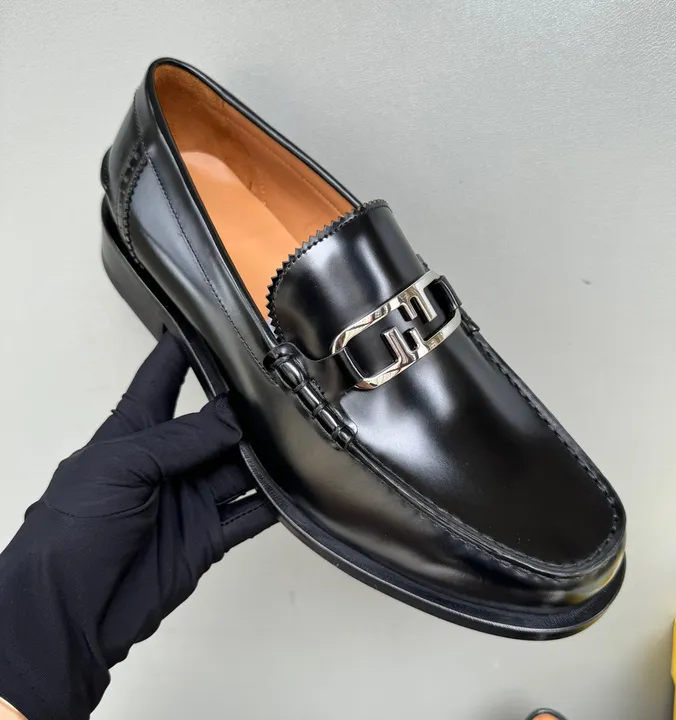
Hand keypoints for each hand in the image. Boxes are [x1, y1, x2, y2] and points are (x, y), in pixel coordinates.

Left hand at [0, 334, 275, 719]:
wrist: (68, 615)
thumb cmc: (69, 535)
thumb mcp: (120, 468)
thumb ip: (179, 441)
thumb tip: (231, 419)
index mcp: (132, 434)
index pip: (161, 380)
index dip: (182, 352)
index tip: (209, 325)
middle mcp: (164, 463)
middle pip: (212, 426)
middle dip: (241, 412)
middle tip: (276, 394)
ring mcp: (188, 500)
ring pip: (238, 468)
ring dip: (263, 457)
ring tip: (294, 438)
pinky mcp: (205, 537)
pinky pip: (248, 514)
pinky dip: (272, 503)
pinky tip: (293, 490)